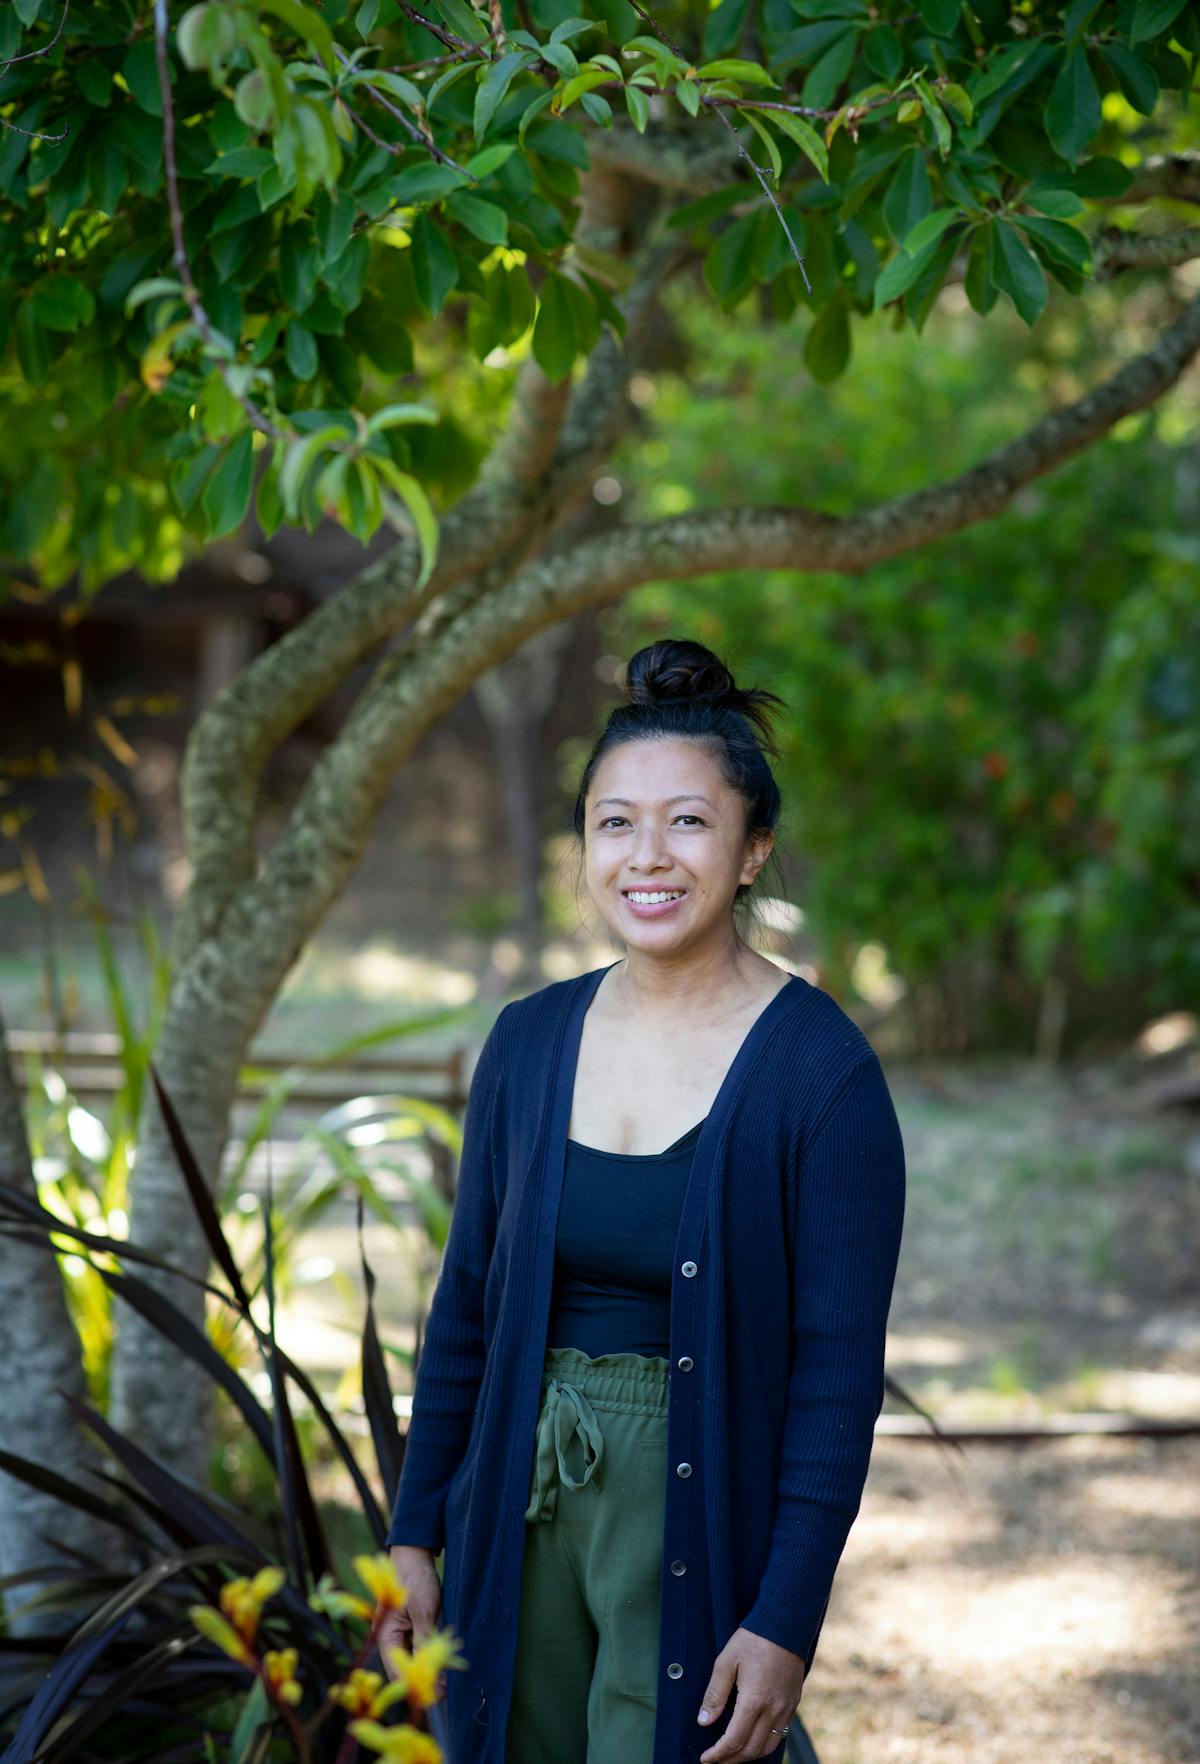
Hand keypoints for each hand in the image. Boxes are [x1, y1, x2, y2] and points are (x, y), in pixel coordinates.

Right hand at [379, 1546, 443, 1693]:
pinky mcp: (413, 1629)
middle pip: (405, 1666)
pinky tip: (444, 1664)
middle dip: (423, 1679)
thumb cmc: (414, 1579)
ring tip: (447, 1682)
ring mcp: (402, 1634)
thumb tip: (428, 1668)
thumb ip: (422, 1639)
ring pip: (414, 1659)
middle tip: (444, 1692)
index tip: (433, 1694)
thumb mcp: (421, 1610)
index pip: (396, 1668)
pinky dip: (430, 1656)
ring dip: (428, 1669)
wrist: (416, 1557)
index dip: (413, 1683)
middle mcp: (391, 1638)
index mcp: (385, 1634)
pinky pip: (420, 1648)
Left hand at [696, 1627, 806, 1761]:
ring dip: (749, 1756)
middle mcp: (772, 1709)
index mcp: (753, 1700)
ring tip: (732, 1755)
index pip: (734, 1740)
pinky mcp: (793, 1704)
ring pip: (768, 1747)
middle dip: (731, 1760)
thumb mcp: (726, 1662)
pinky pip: (780, 1735)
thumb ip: (715, 1694)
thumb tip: (704, 1721)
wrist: (785, 1624)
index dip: (718, 1754)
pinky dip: (765, 1745)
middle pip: (751, 1749)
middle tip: (716, 1759)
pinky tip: (753, 1741)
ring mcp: (785, 1708)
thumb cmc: (753, 1640)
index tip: (706, 1758)